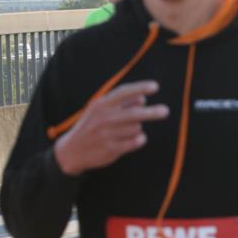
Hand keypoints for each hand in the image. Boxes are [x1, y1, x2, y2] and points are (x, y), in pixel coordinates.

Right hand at [54, 80, 168, 176]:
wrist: (72, 150)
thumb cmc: (91, 126)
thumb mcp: (100, 111)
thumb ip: (120, 104)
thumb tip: (142, 99)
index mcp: (100, 105)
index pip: (123, 93)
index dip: (140, 88)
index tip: (155, 87)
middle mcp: (103, 118)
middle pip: (134, 113)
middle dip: (152, 112)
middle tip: (166, 111)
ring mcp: (107, 134)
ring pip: (136, 128)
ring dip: (138, 129)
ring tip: (127, 131)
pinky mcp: (111, 149)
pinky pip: (135, 142)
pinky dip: (139, 139)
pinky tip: (136, 139)